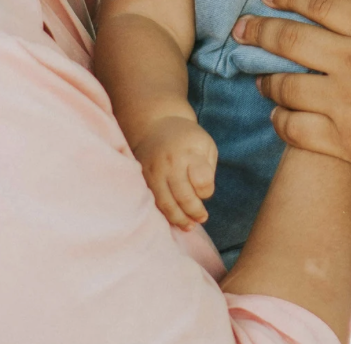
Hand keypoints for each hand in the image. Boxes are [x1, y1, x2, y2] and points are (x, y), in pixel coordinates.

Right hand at [132, 115, 217, 229]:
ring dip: (178, 219)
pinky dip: (164, 214)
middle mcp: (170, 163)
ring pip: (166, 203)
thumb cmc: (188, 139)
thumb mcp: (205, 145)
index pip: (202, 180)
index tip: (207, 191)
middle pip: (183, 196)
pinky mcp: (143, 179)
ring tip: (189, 226)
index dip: (207, 191)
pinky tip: (173, 219)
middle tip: (202, 218)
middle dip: (195, 211)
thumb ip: (208, 169)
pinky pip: (153, 202)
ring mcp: (154, 172)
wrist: (156, 124)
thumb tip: (202, 197)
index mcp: (190, 152)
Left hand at [233, 0, 350, 191]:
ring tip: (259, 77)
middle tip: (242, 28)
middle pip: (291, 40)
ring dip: (268, 80)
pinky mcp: (348, 143)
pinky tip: (280, 118)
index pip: (321, 2)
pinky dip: (282, 122)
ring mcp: (349, 105)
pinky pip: (297, 130)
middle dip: (259, 32)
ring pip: (287, 87)